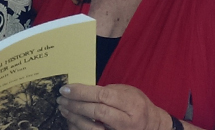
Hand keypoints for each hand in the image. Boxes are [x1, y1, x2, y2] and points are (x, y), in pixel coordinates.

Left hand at [57, 83, 173, 129]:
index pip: (103, 96)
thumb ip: (109, 91)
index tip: (66, 88)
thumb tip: (83, 91)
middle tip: (61, 98)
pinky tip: (71, 119)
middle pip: (96, 111)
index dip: (82, 92)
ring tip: (64, 107)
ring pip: (92, 127)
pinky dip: (78, 127)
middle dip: (75, 104)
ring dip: (74, 117)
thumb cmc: (138, 105)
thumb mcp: (128, 92)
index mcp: (131, 104)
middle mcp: (127, 120)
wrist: (152, 126)